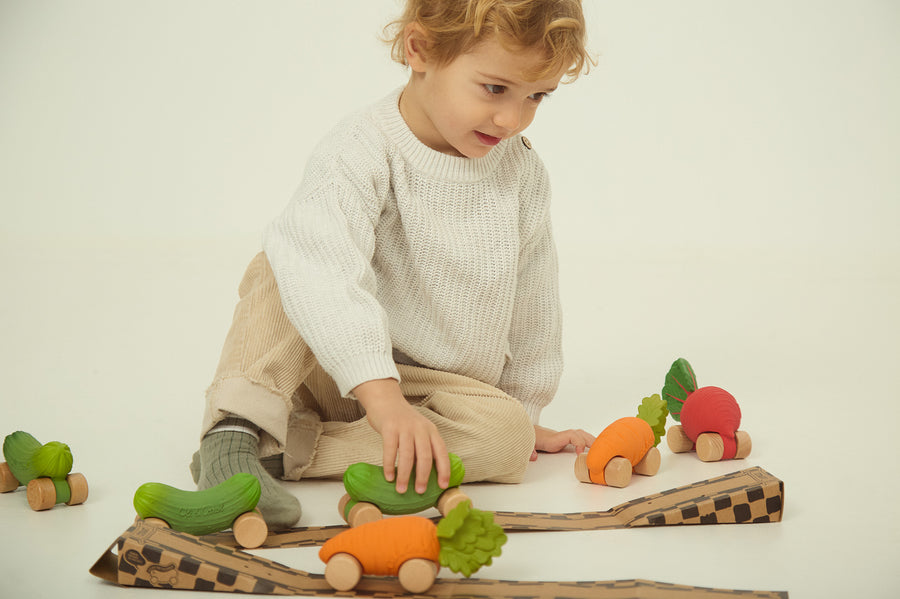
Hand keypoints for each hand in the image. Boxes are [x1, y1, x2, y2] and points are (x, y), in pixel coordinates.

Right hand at [354, 378, 449, 493]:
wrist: (386, 400)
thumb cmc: (403, 421)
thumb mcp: (420, 430)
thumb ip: (424, 446)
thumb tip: (426, 475)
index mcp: (431, 431)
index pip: (442, 453)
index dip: (444, 470)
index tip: (442, 486)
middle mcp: (420, 429)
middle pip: (425, 456)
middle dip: (423, 477)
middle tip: (419, 491)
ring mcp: (405, 428)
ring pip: (407, 455)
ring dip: (404, 475)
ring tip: (401, 489)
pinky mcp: (389, 428)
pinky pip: (390, 450)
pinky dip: (389, 465)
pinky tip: (389, 477)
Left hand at [531, 425, 594, 460]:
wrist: (526, 431)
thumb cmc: (528, 438)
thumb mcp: (528, 444)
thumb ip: (529, 450)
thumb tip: (533, 456)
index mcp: (554, 438)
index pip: (571, 435)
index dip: (579, 443)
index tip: (580, 454)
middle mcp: (561, 436)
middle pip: (581, 434)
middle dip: (592, 442)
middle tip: (600, 452)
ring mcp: (564, 438)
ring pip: (582, 435)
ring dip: (593, 441)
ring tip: (603, 450)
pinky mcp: (565, 441)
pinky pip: (580, 438)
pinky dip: (589, 442)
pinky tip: (596, 450)